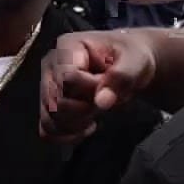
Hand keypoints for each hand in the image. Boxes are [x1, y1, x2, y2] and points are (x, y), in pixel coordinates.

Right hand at [39, 30, 157, 142]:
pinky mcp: (49, 105)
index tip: (108, 83)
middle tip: (105, 100)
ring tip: (96, 114)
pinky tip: (86, 128)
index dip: (91, 88)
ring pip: (49, 118)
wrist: (130, 64)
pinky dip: (66, 135)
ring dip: (76, 124)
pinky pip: (47, 129)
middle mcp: (51, 66)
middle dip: (85, 109)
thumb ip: (121, 76)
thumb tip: (102, 102)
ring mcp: (47, 86)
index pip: (67, 77)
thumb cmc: (131, 57)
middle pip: (56, 102)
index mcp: (68, 47)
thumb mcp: (136, 60)